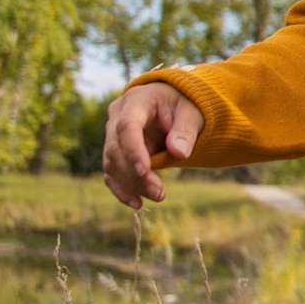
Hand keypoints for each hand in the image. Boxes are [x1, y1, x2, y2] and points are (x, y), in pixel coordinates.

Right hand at [104, 80, 201, 211]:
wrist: (174, 103)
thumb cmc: (184, 105)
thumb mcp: (192, 113)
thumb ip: (186, 131)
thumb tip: (179, 153)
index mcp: (136, 100)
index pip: (127, 126)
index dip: (133, 150)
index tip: (144, 171)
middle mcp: (118, 116)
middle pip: (116, 148)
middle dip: (135, 175)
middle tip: (159, 193)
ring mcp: (113, 134)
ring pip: (112, 163)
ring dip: (131, 185)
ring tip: (158, 197)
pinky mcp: (116, 151)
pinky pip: (112, 172)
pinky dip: (122, 189)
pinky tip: (137, 203)